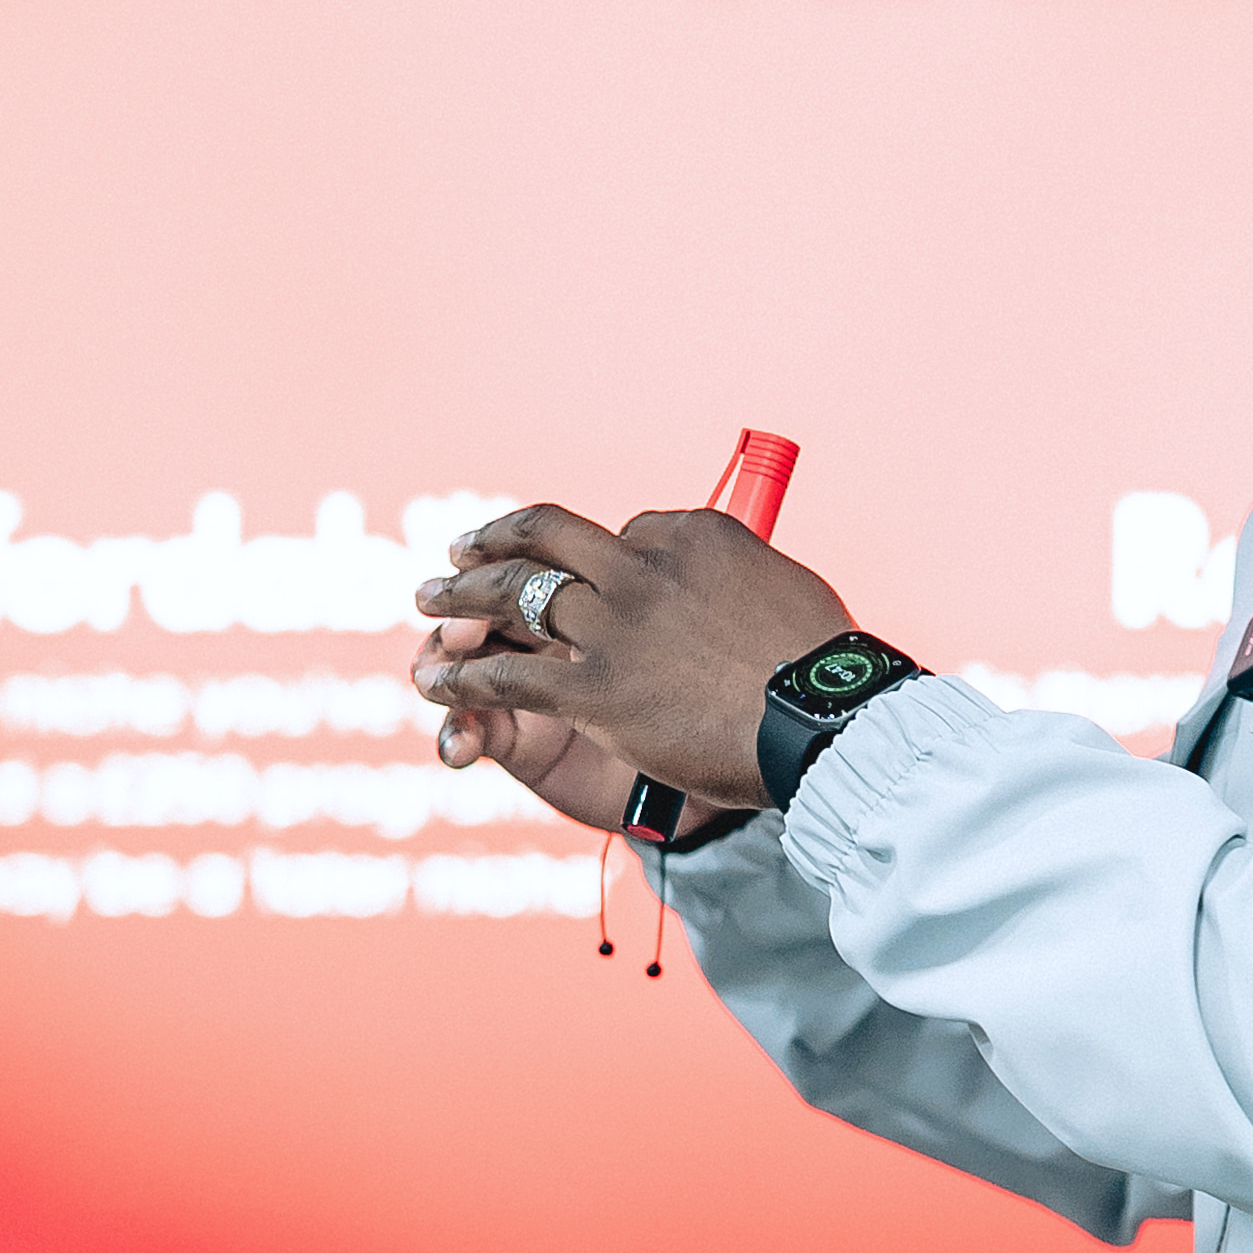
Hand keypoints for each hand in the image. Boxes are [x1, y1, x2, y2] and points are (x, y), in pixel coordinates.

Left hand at [413, 500, 854, 827]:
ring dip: (459, 598)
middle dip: (495, 540)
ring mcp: (614, 624)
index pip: (627, 530)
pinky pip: (508, 675)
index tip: (587, 573)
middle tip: (462, 549)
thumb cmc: (825, 668)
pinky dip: (463, 677)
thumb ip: (744, 582)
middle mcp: (642, 566)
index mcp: (693, 534)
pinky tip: (436, 681)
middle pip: (547, 537)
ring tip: (427, 600)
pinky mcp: (594, 687)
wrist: (824, 721)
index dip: (600, 554)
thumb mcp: (788, 591)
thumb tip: (740, 586)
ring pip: (514, 597)